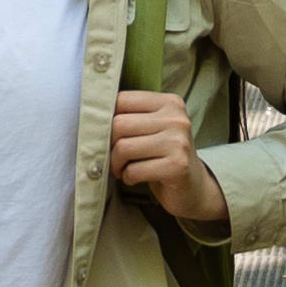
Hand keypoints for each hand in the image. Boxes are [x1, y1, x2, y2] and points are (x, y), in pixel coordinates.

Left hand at [108, 86, 231, 230]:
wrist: (194, 186)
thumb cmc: (165, 154)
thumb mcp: (153, 127)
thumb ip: (131, 116)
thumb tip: (91, 116)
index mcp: (169, 102)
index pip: (121, 100)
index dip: (107, 119)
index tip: (110, 135)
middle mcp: (177, 119)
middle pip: (119, 124)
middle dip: (109, 145)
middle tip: (114, 157)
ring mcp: (179, 142)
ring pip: (123, 148)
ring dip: (116, 164)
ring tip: (123, 168)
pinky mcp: (178, 166)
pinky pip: (134, 170)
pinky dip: (128, 177)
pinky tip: (135, 178)